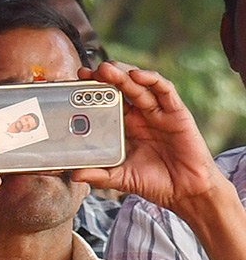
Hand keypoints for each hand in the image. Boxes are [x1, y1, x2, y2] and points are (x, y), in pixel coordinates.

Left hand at [73, 62, 222, 211]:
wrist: (185, 190)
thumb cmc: (154, 182)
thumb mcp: (120, 178)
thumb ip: (99, 175)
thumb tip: (74, 175)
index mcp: (125, 126)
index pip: (106, 102)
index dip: (92, 91)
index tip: (75, 83)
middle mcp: (140, 115)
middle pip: (120, 88)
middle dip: (104, 77)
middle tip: (86, 72)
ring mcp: (158, 112)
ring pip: (139, 85)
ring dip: (123, 74)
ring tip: (106, 69)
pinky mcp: (177, 112)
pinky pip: (164, 91)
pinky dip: (151, 80)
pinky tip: (137, 75)